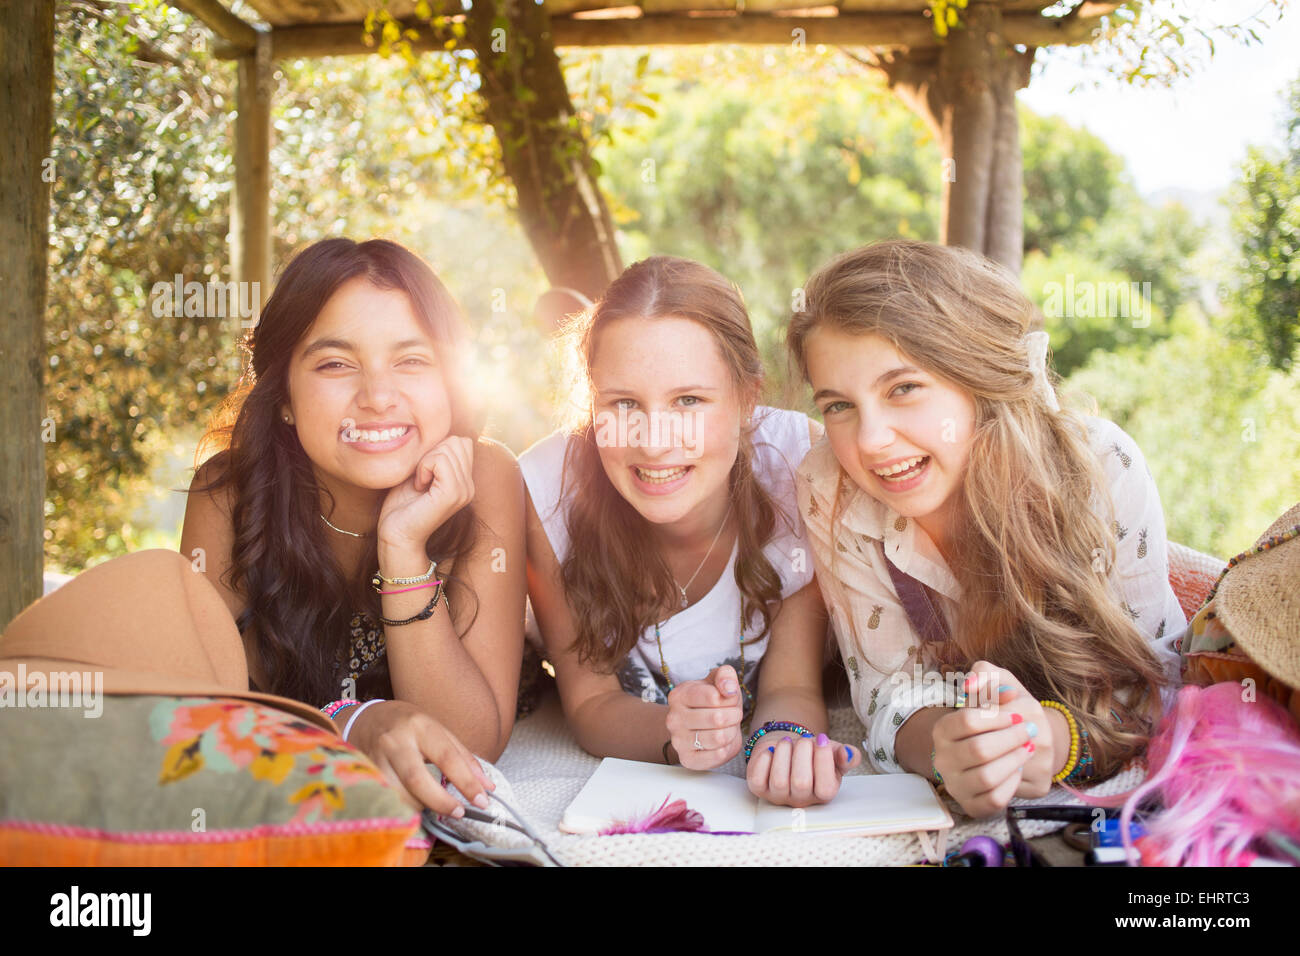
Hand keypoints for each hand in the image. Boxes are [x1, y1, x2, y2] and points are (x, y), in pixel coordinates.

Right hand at [343, 699, 493, 816]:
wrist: (365, 719)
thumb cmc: (408, 725)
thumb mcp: (438, 731)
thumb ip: (463, 757)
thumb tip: (487, 786)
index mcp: (421, 726)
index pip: (447, 757)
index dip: (466, 782)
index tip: (481, 801)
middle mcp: (396, 741)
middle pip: (417, 779)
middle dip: (441, 801)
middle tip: (458, 812)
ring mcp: (376, 757)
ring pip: (399, 794)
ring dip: (421, 806)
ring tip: (433, 804)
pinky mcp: (363, 773)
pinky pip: (386, 798)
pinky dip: (403, 806)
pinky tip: (412, 804)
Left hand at [378, 436, 474, 549]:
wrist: (396, 535)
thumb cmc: (401, 506)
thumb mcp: (420, 472)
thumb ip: (435, 455)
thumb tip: (443, 433)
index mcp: (465, 481)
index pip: (462, 442)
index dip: (437, 449)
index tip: (423, 472)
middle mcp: (469, 486)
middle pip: (457, 442)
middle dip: (432, 453)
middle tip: (420, 478)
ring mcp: (464, 491)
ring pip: (448, 449)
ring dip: (425, 462)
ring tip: (419, 484)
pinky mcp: (453, 494)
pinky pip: (440, 460)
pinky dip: (424, 467)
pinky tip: (419, 486)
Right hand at [665, 665, 743, 769]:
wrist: (699, 726)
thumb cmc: (711, 702)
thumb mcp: (717, 682)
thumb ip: (725, 675)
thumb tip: (728, 689)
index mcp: (679, 695)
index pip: (713, 697)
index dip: (729, 698)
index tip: (728, 699)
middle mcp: (673, 718)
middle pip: (717, 719)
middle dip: (733, 716)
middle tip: (732, 715)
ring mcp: (678, 741)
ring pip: (719, 738)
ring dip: (731, 732)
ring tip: (727, 728)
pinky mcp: (687, 759)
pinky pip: (717, 756)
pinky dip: (726, 749)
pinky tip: (722, 742)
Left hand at [746, 732, 860, 807]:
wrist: (789, 750)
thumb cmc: (813, 754)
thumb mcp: (834, 753)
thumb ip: (847, 755)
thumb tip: (848, 754)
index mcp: (824, 794)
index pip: (826, 787)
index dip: (823, 760)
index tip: (822, 739)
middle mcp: (801, 800)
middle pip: (801, 783)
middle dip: (802, 753)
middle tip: (804, 740)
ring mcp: (779, 796)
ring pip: (779, 781)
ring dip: (783, 753)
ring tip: (787, 742)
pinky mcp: (759, 788)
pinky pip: (758, 779)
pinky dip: (764, 760)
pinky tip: (771, 751)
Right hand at [930, 661, 1038, 818]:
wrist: (1005, 747)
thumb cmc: (1000, 714)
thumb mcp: (994, 686)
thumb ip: (986, 676)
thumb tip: (974, 683)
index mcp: (942, 730)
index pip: (967, 720)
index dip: (997, 716)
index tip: (1017, 714)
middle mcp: (943, 758)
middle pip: (979, 749)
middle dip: (1011, 739)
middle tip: (1030, 732)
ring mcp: (956, 784)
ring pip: (986, 777)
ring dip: (1014, 760)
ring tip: (1027, 749)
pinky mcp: (973, 805)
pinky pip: (994, 799)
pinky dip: (1012, 784)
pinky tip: (1019, 769)